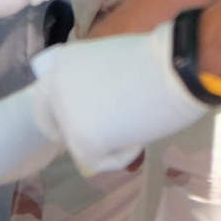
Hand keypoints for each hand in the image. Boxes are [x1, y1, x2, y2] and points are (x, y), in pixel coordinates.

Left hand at [28, 21, 211, 175]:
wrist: (174, 68)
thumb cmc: (156, 59)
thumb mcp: (110, 61)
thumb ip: (91, 79)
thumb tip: (94, 104)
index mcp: (62, 63)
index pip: (46, 96)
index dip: (61, 111)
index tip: (77, 120)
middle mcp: (54, 88)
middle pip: (50, 122)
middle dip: (71, 132)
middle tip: (100, 137)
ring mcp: (66, 116)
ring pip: (80, 144)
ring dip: (107, 140)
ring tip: (136, 120)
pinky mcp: (83, 142)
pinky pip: (100, 161)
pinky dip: (123, 154)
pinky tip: (140, 133)